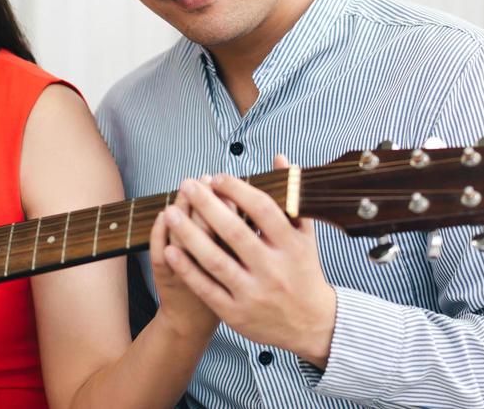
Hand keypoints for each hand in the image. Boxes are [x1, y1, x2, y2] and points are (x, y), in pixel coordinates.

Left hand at [162, 155, 336, 368]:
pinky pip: (207, 289)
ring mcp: (254, 294)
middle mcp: (273, 270)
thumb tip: (278, 157)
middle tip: (187, 185)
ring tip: (171, 212)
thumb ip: (289, 196)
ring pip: (217, 261)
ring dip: (190, 235)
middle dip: (208, 206)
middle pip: (235, 233)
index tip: (216, 177)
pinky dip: (188, 269)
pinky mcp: (237, 314)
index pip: (263, 210)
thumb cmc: (304, 271)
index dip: (237, 190)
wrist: (312, 325)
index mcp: (291, 246)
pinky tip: (170, 249)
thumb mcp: (304, 234)